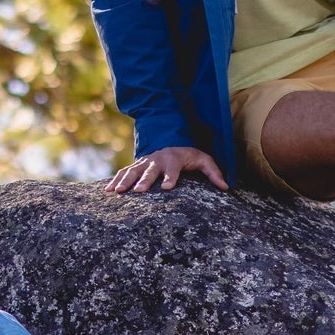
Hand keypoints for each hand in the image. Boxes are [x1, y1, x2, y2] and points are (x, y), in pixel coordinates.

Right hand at [111, 146, 228, 193]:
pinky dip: (115, 180)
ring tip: (117, 192)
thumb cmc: (189, 155)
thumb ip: (214, 172)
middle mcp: (157, 160)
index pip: (173, 168)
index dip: (170, 177)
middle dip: (143, 180)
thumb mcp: (204, 160)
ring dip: (125, 181)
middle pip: (149, 170)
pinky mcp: (136, 166)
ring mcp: (144, 162)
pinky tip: (108, 191)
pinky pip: (123, 172)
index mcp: (174, 159)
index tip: (167, 188)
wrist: (171, 142)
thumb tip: (226, 187)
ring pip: (132, 171)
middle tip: (139, 192)